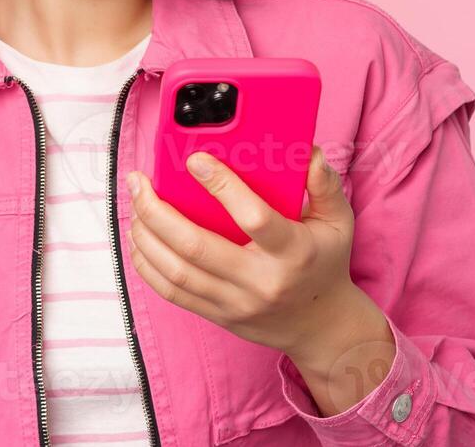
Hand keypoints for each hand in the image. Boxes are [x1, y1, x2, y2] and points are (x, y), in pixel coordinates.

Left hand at [123, 146, 382, 367]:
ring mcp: (236, 303)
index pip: (253, 217)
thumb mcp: (338, 221)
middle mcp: (261, 281)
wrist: (321, 324)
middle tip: (140, 182)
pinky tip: (139, 239)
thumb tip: (305, 151)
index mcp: (293, 252)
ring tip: (136, 205)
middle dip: (158, 211)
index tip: (194, 160)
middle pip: (196, 247)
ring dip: (146, 236)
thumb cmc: (325, 262)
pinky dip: (148, 265)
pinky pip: (172, 293)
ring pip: (176, 272)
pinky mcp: (218, 316)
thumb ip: (324, 183)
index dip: (221, 187)